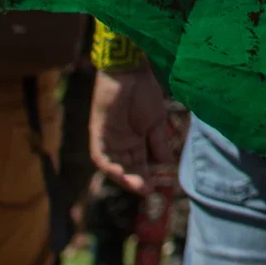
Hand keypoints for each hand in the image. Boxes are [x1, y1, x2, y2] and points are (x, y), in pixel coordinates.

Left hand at [89, 67, 181, 194]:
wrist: (130, 72)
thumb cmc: (144, 92)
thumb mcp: (156, 122)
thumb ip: (159, 143)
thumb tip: (167, 164)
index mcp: (135, 141)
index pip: (142, 165)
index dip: (150, 177)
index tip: (161, 189)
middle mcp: (120, 144)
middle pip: (128, 168)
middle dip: (139, 181)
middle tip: (150, 192)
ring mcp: (108, 140)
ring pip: (114, 167)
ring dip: (125, 178)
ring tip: (140, 187)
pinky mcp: (98, 134)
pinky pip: (101, 157)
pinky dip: (110, 167)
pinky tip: (121, 174)